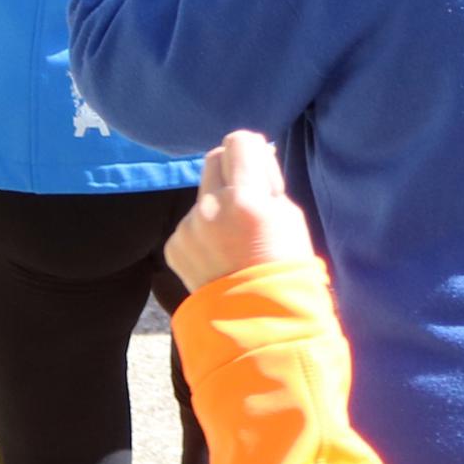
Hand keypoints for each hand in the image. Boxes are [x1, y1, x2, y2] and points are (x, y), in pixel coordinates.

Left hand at [163, 130, 316, 291]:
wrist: (256, 321)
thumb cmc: (283, 268)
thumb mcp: (289, 217)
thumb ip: (266, 185)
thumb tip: (254, 158)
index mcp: (246, 200)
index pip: (239, 142)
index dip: (252, 150)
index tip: (259, 167)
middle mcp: (211, 209)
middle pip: (213, 159)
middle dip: (231, 170)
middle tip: (248, 196)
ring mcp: (188, 228)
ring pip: (202, 195)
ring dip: (218, 205)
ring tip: (235, 239)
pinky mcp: (174, 246)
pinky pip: (190, 223)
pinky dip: (204, 231)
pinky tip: (219, 255)